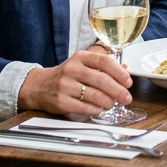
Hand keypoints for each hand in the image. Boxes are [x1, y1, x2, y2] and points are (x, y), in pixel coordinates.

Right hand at [18, 49, 132, 114]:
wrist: (37, 86)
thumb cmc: (66, 76)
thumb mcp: (82, 65)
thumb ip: (103, 66)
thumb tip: (125, 68)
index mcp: (80, 57)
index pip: (104, 61)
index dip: (119, 72)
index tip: (128, 82)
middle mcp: (71, 69)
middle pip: (102, 81)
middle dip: (119, 91)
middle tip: (127, 98)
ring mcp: (65, 86)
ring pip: (96, 96)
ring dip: (108, 102)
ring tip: (111, 103)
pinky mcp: (61, 101)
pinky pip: (86, 108)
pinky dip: (97, 109)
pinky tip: (98, 108)